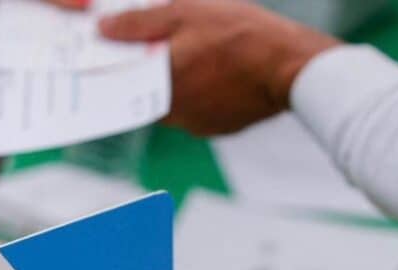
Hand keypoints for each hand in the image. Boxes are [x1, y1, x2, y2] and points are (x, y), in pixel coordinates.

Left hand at [99, 0, 339, 135]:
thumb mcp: (184, 13)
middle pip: (150, 91)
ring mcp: (198, 124)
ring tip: (201, 53)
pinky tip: (220, 70)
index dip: (123, 62)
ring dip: (182, 81)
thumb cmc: (241, 36)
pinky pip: (202, 109)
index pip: (126, 80)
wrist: (291, 66)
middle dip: (156, 69)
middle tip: (170, 43)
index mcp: (160, 84)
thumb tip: (105, 30)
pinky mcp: (221, 127)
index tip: (121, 47)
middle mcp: (175, 113)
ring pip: (177, 102)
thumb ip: (140, 24)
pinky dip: (205, 92)